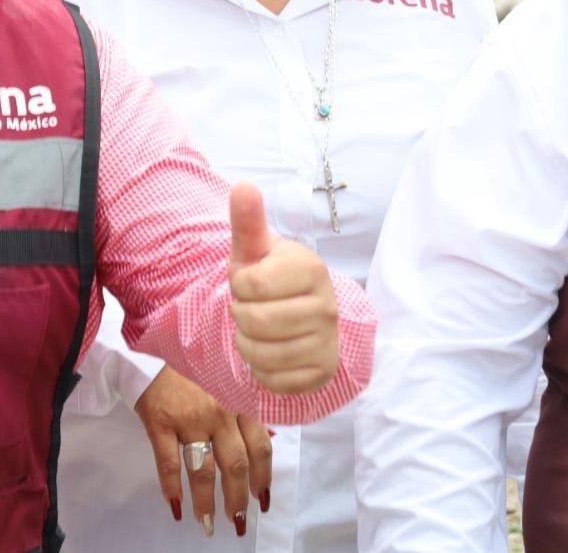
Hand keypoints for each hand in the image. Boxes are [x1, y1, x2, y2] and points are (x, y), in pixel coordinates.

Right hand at [134, 366, 270, 536]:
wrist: (151, 349)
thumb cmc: (191, 369)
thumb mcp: (226, 383)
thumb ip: (245, 411)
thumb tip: (265, 446)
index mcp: (239, 402)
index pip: (260, 447)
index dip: (263, 478)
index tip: (261, 500)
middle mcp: (219, 412)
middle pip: (236, 464)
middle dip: (238, 498)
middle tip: (238, 520)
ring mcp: (189, 418)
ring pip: (203, 469)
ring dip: (206, 501)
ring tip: (207, 522)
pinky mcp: (160, 422)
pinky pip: (168, 462)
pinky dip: (172, 487)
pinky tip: (176, 506)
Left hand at [229, 182, 339, 393]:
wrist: (296, 313)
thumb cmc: (269, 276)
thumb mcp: (254, 249)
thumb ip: (247, 221)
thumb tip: (243, 186)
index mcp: (312, 269)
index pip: (250, 285)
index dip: (239, 285)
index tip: (251, 281)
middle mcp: (327, 307)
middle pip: (253, 321)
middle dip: (240, 315)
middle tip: (253, 307)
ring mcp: (328, 343)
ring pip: (260, 354)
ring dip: (246, 343)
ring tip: (259, 329)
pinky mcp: (321, 374)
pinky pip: (273, 381)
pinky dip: (261, 370)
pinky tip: (270, 352)